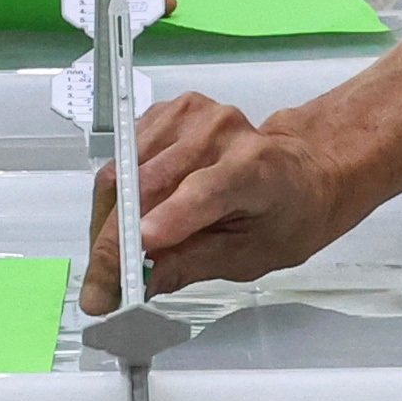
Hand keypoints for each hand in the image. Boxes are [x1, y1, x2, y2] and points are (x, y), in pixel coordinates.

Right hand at [82, 92, 355, 305]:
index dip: (168, 220)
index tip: (136, 255)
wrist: (301, 169)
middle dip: (114, 242)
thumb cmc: (284, 213)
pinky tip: (129, 219)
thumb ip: (190, 265)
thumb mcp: (249, 257)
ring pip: (122, 170)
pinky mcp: (166, 112)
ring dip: (108, 222)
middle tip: (100, 289)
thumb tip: (139, 284)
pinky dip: (116, 196)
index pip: (204, 191)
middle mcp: (220, 132)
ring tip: (113, 259)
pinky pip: (122, 157)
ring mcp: (190, 116)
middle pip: (149, 183)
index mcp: (255, 168)